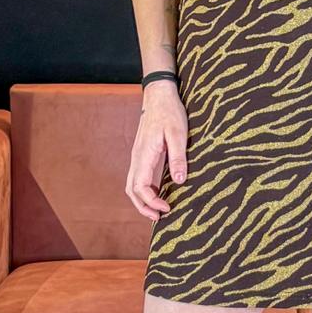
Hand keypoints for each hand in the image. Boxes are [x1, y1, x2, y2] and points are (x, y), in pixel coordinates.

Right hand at [126, 82, 187, 220]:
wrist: (159, 95)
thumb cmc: (169, 112)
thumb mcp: (178, 133)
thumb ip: (178, 157)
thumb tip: (180, 181)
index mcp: (144, 154)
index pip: (140, 186)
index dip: (151, 201)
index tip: (167, 208)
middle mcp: (137, 157)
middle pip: (131, 190)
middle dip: (143, 207)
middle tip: (159, 218)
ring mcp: (137, 156)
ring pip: (132, 184)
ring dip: (142, 200)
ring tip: (157, 210)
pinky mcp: (142, 154)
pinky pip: (138, 176)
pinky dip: (145, 190)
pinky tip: (158, 193)